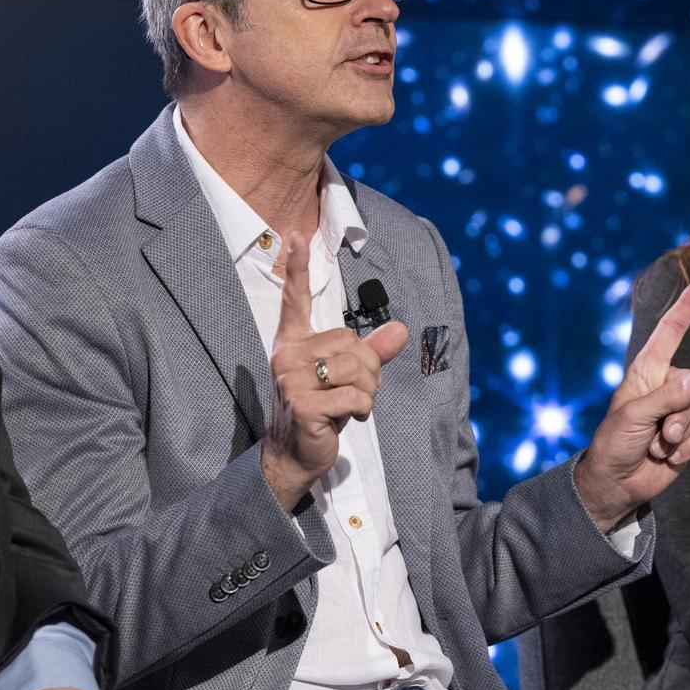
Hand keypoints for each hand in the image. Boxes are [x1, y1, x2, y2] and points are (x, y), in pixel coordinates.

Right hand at [264, 234, 407, 507]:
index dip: (296, 267)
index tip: (295, 235)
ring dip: (367, 392)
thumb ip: (373, 351)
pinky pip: (357, 396)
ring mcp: (292, 379)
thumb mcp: (346, 376)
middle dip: (368, 370)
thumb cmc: (320, 410)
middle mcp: (288, 355)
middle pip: (353, 342)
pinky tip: (345, 419)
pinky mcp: (304, 404)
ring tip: (348, 406)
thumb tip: (401, 330)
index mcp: (293, 342)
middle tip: (352, 392)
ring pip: (358, 368)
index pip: (295, 299)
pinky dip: (362, 409)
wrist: (294, 454)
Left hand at [575, 276, 689, 529]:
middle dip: (677, 413)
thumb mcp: (632, 417)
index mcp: (648, 372)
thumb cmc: (614, 444)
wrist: (616, 483)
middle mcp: (668, 385)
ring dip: (680, 435)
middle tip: (654, 433)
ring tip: (656, 446)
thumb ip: (664, 398)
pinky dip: (689, 449)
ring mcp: (681, 410)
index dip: (687, 307)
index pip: (670, 333)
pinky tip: (669, 457)